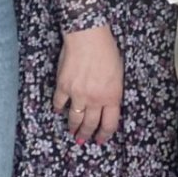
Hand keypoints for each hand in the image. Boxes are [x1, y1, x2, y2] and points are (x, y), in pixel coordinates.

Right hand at [53, 25, 122, 144]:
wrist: (88, 37)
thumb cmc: (107, 51)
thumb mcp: (118, 75)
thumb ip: (113, 92)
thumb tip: (107, 104)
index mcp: (112, 97)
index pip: (109, 124)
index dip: (104, 134)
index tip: (100, 140)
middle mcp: (95, 99)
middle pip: (91, 124)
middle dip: (87, 135)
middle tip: (83, 140)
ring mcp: (78, 94)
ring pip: (75, 118)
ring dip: (73, 127)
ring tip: (72, 131)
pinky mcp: (63, 86)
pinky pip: (59, 103)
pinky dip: (59, 108)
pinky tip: (59, 111)